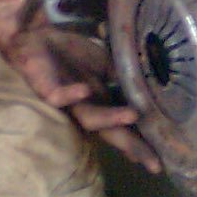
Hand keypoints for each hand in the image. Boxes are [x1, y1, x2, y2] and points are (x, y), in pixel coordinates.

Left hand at [0, 0, 162, 173]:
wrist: (35, 35)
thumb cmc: (68, 52)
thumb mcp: (103, 62)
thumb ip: (120, 77)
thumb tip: (146, 89)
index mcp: (99, 104)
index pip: (123, 129)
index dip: (141, 144)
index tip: (160, 162)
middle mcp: (84, 108)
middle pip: (109, 133)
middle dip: (131, 146)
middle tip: (152, 162)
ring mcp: (67, 101)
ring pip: (88, 118)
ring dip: (110, 118)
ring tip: (132, 116)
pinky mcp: (47, 89)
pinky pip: (58, 96)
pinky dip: (71, 94)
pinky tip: (84, 90)